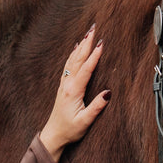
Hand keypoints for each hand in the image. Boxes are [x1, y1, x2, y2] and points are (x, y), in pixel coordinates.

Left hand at [38, 26, 107, 161]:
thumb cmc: (70, 130)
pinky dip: (73, 54)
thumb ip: (96, 107)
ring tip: (88, 33)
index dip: (94, 56)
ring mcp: (64, 84)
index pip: (86, 69)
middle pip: (78, 59)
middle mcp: (67, 84)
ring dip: (81, 46)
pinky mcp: (63, 86)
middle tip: (94, 28)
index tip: (102, 43)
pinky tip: (76, 48)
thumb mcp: (85, 122)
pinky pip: (68, 65)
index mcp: (73, 91)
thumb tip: (108, 93)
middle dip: (87, 43)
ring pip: (73, 60)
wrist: (54, 135)